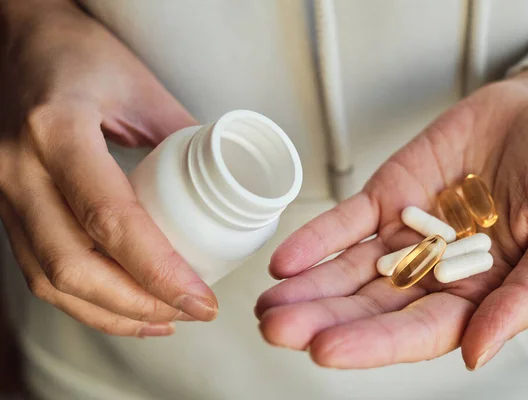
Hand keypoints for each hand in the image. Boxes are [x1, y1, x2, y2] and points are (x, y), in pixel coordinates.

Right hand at [0, 0, 216, 336]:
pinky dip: (84, 299)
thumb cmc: (81, 54)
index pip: (110, 219)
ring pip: (49, 279)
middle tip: (191, 313)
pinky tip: (124, 306)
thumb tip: (224, 192)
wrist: (19, 40)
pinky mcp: (7, 207)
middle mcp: (18, 169)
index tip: (201, 299)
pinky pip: (39, 269)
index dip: (159, 271)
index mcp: (57, 131)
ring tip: (166, 320)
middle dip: (138, 305)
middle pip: (72, 266)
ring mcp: (4, 192)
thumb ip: (182, 141)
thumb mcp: (141, 87)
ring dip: (111, 313)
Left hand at [255, 63, 527, 369]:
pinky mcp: (388, 196)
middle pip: (370, 305)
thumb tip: (476, 351)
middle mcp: (433, 271)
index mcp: (477, 293)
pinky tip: (285, 261)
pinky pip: (346, 221)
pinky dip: (315, 238)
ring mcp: (405, 233)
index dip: (372, 342)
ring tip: (268, 306)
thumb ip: (525, 297)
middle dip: (322, 318)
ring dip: (307, 287)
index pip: (417, 330)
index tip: (325, 349)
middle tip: (276, 329)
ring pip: (348, 268)